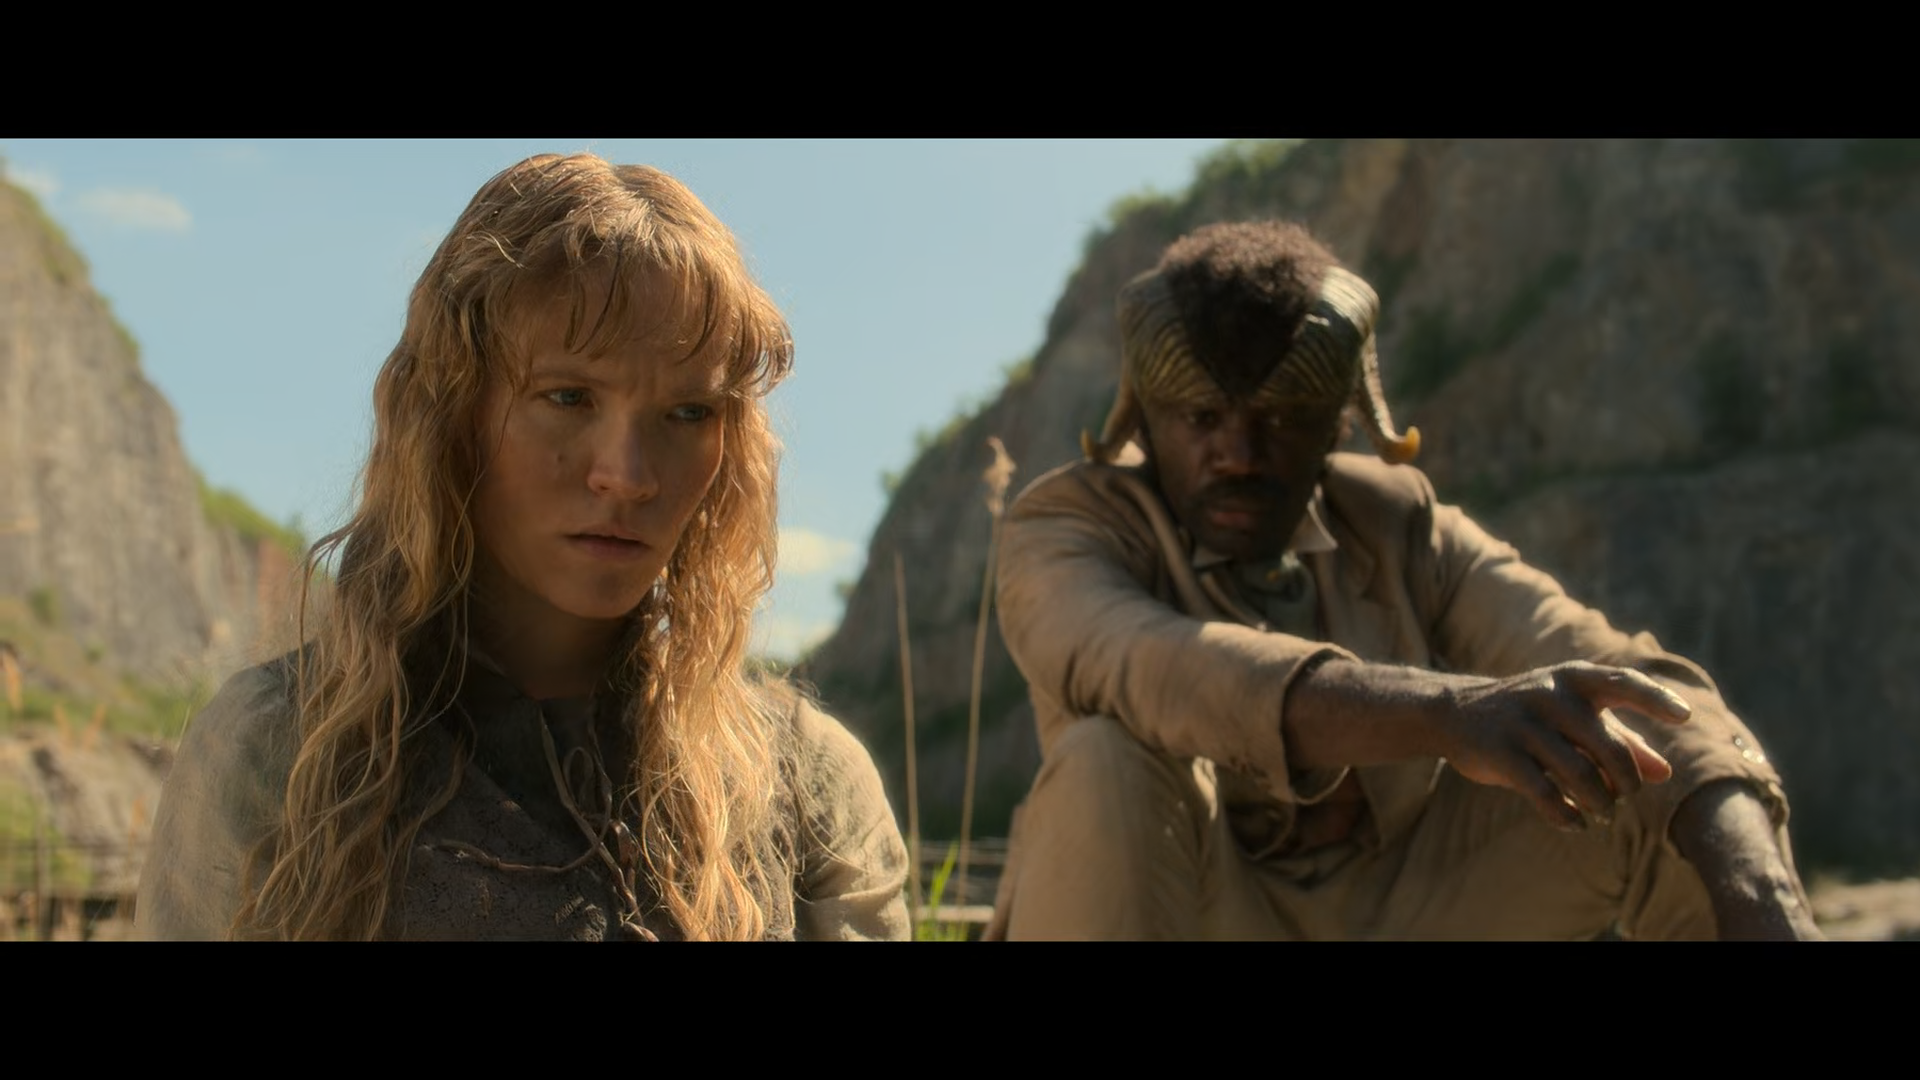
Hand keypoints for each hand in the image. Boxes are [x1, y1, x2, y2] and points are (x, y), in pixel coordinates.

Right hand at [1435, 661, 1693, 829]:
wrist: (1455, 712)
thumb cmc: (1532, 716)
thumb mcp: (1575, 718)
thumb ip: (1621, 740)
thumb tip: (1665, 774)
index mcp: (1573, 678)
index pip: (1623, 681)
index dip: (1655, 699)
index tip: (1685, 717)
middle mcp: (1549, 693)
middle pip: (1606, 746)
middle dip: (1625, 780)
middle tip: (1626, 797)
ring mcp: (1522, 723)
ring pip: (1578, 774)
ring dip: (1600, 802)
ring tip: (1604, 813)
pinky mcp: (1499, 752)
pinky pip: (1543, 792)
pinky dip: (1566, 815)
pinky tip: (1577, 824)